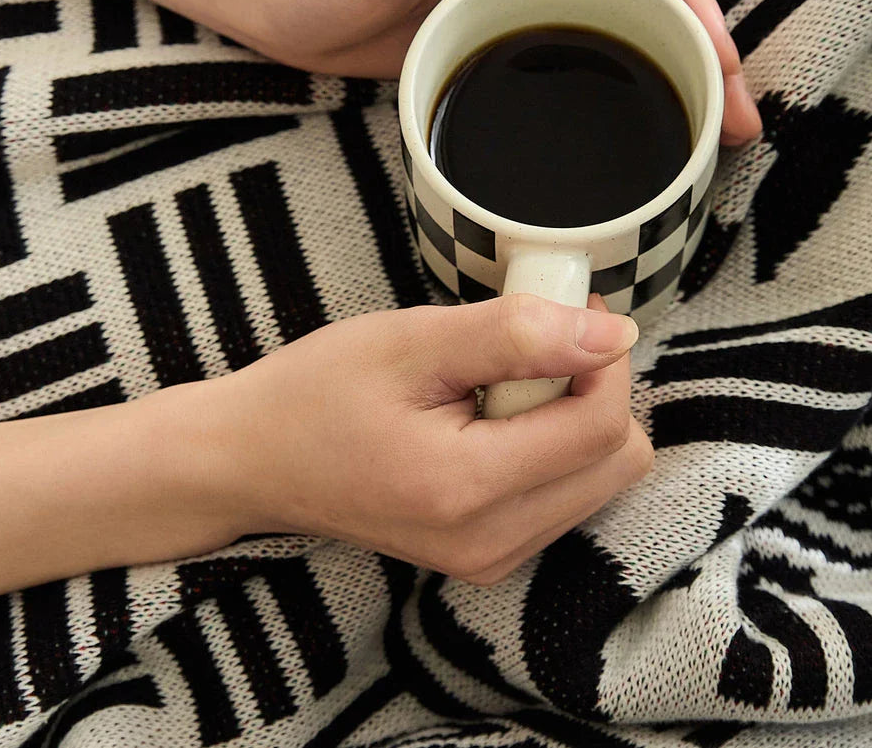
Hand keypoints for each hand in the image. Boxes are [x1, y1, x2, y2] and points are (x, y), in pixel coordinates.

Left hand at [0, 0, 759, 144]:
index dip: (695, 11)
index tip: (728, 71)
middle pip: (644, 5)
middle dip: (701, 59)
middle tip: (736, 128)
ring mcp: (516, 9)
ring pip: (615, 42)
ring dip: (664, 87)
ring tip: (703, 145)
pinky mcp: (493, 49)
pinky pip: (568, 72)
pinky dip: (608, 104)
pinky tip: (625, 146)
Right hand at [216, 293, 652, 584]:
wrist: (254, 461)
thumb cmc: (318, 393)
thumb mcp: (413, 342)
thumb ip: (518, 336)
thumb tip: (613, 336)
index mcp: (468, 490)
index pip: (602, 428)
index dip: (604, 357)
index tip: (571, 311)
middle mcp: (491, 544)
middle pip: (616, 460)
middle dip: (593, 388)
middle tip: (528, 349)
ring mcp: (491, 561)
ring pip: (600, 478)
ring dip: (571, 417)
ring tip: (497, 386)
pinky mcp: (488, 557)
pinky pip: (567, 495)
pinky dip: (550, 446)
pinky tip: (492, 420)